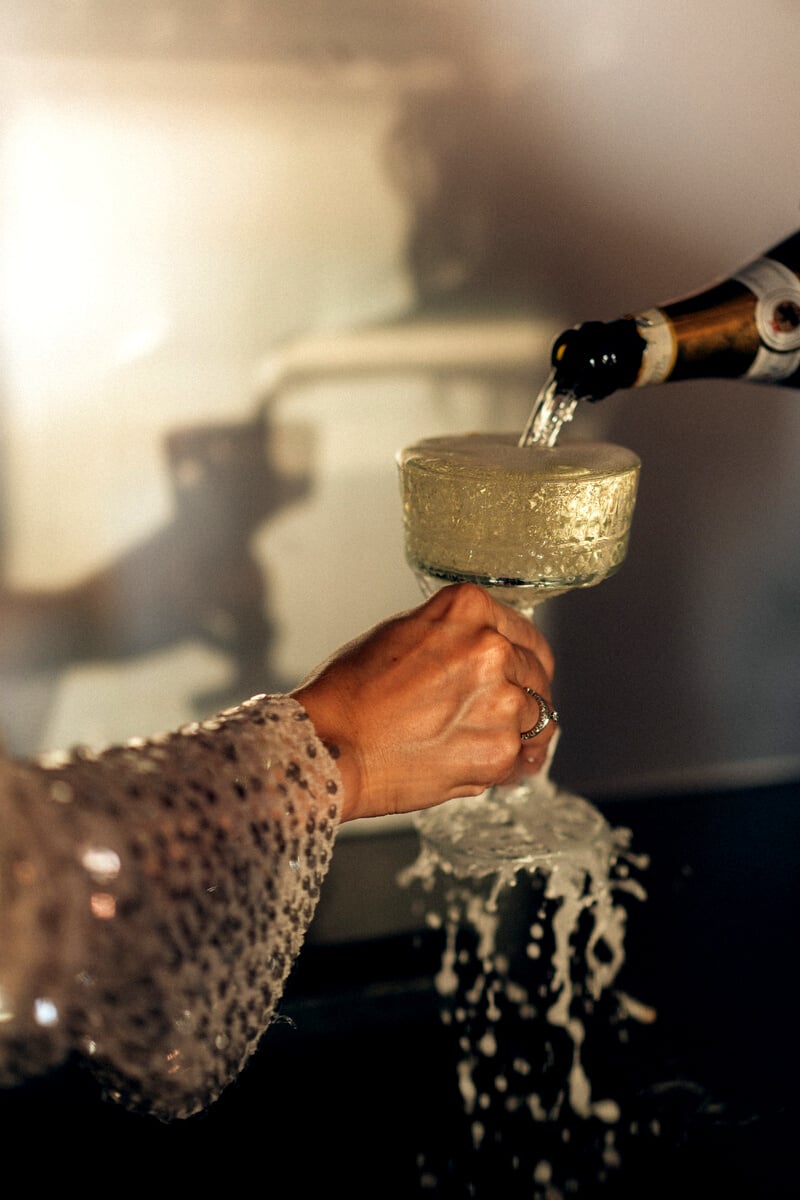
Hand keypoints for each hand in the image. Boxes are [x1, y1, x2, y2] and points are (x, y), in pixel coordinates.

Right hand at [292, 582, 556, 821]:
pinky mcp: (499, 750)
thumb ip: (454, 636)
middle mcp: (492, 647)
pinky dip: (505, 767)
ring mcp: (501, 700)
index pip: (526, 635)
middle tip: (495, 715)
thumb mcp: (402, 633)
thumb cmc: (350, 693)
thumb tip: (493, 655)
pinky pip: (521, 759)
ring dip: (516, 732)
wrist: (329, 745)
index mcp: (469, 609)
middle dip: (522, 696)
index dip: (524, 660)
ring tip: (475, 743)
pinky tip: (472, 765)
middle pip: (537, 675)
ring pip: (537, 718)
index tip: (523, 674)